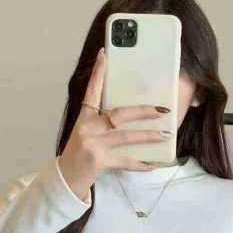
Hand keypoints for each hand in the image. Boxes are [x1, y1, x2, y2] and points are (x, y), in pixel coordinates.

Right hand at [58, 46, 173, 200]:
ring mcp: (93, 144)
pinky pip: (125, 161)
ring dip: (149, 136)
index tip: (105, 54)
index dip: (98, 73)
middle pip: (119, 114)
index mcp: (84, 117)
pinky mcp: (99, 161)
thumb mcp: (86, 132)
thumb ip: (102, 122)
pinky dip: (140, 164)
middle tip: (162, 109)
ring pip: (126, 137)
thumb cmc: (79, 153)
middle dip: (143, 111)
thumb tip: (130, 115)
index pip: (92, 90)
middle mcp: (88, 128)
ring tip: (166, 134)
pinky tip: (153, 165)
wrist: (66, 177)